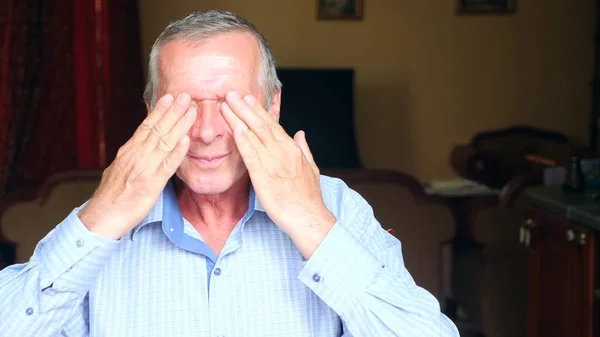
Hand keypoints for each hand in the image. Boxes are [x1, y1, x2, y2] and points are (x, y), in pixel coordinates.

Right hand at [79, 93, 196, 239]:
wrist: (101, 218)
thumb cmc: (111, 196)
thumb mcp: (119, 168)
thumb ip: (132, 155)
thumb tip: (140, 142)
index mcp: (128, 151)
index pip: (146, 126)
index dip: (159, 111)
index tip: (170, 97)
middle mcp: (136, 156)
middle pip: (157, 129)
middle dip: (173, 111)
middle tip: (187, 96)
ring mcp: (144, 169)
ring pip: (164, 142)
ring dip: (179, 125)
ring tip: (192, 111)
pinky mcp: (151, 185)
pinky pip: (167, 166)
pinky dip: (177, 152)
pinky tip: (187, 141)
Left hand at [221, 91, 335, 257]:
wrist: (308, 217)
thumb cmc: (308, 197)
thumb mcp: (312, 168)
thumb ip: (304, 149)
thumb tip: (301, 133)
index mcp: (292, 149)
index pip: (273, 124)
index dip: (258, 110)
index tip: (247, 99)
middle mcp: (282, 151)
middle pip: (261, 123)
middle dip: (245, 107)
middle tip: (231, 92)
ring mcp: (272, 161)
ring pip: (253, 134)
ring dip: (238, 117)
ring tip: (225, 104)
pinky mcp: (263, 175)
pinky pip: (250, 153)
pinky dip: (241, 139)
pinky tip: (233, 128)